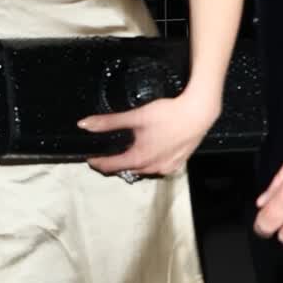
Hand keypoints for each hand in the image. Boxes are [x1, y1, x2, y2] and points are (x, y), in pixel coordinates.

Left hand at [79, 87, 220, 178]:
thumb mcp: (135, 116)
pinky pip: (158, 167)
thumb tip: (84, 125)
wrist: (198, 113)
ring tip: (126, 152)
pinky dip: (149, 162)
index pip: (111, 166)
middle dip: (115, 164)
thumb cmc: (167, 114)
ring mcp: (166, 167)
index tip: (90, 159)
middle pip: (127, 169)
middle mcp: (152, 168)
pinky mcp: (178, 163)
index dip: (98, 163)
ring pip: (143, 170)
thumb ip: (109, 122)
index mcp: (139, 158)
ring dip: (133, 163)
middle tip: (106, 154)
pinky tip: (150, 152)